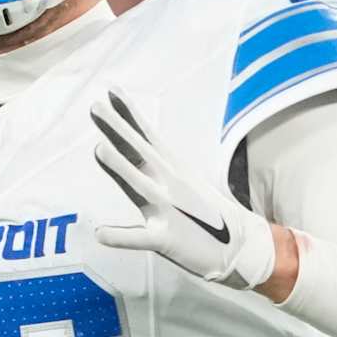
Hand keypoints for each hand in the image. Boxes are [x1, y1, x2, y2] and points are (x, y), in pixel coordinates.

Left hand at [90, 91, 276, 288]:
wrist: (240, 246)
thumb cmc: (202, 212)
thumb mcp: (180, 178)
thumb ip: (150, 159)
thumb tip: (125, 141)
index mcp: (170, 170)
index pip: (145, 136)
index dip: (128, 113)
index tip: (110, 90)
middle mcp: (168, 184)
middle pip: (139, 152)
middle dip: (117, 129)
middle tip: (96, 106)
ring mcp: (168, 210)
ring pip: (140, 186)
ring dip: (121, 168)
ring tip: (99, 148)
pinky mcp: (167, 240)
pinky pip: (141, 239)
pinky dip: (121, 237)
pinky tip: (101, 233)